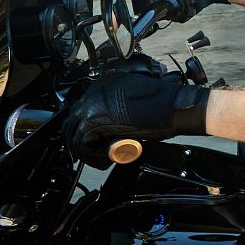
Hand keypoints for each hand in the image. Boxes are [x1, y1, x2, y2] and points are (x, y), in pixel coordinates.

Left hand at [63, 73, 208, 168]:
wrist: (171, 108)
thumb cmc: (162, 105)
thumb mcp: (135, 99)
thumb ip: (117, 106)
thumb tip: (109, 124)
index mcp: (105, 83)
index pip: (83, 107)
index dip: (85, 126)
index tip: (92, 139)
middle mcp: (95, 91)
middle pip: (73, 119)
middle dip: (80, 139)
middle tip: (91, 152)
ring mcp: (92, 106)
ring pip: (75, 133)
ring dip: (86, 149)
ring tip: (100, 159)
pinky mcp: (94, 122)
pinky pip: (82, 144)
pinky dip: (91, 156)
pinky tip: (103, 161)